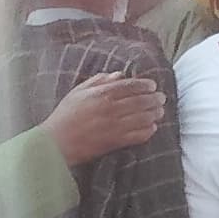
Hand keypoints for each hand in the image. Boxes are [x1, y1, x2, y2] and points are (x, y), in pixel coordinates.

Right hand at [45, 72, 165, 165]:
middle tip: (161, 98)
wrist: (57, 143)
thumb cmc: (65, 115)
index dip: (145, 85)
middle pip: (141, 101)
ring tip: (160, 112)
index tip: (153, 85)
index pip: (131, 86)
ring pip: (143, 118)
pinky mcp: (115, 142)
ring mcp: (115, 126)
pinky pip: (138, 136)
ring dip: (154, 114)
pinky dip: (148, 131)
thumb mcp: (78, 92)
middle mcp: (111, 109)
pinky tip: (152, 128)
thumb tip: (119, 75)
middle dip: (154, 99)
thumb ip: (99, 81)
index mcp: (102, 94)